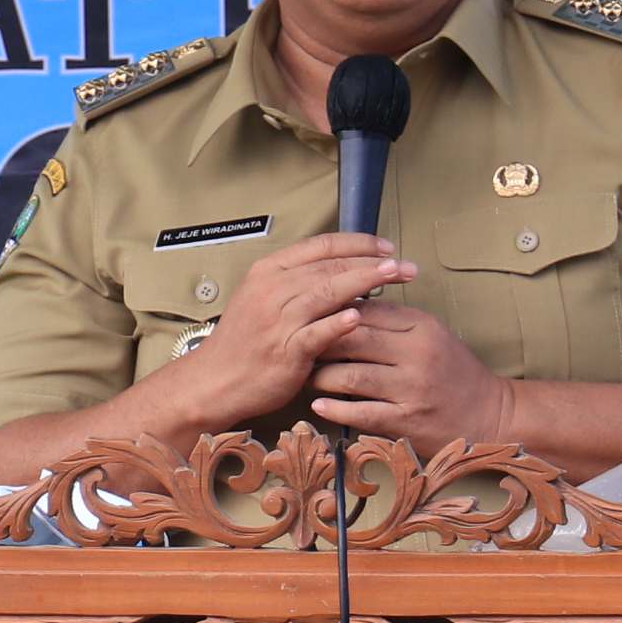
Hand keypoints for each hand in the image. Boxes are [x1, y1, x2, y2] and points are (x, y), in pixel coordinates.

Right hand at [148, 233, 413, 434]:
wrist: (216, 379)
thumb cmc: (245, 341)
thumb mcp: (262, 298)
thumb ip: (298, 282)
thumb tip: (342, 270)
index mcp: (269, 271)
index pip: (321, 246)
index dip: (358, 243)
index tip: (386, 248)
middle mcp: (273, 289)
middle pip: (330, 266)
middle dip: (372, 262)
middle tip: (404, 264)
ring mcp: (278, 319)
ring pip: (328, 292)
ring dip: (364, 282)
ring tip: (393, 277)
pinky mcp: (285, 350)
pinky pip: (317, 332)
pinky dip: (339, 323)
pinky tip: (360, 316)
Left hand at [307, 301, 519, 454]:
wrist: (491, 415)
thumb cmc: (452, 371)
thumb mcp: (429, 335)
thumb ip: (391, 321)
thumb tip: (342, 303)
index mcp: (421, 326)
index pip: (365, 310)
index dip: (331, 312)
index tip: (308, 317)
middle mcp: (417, 354)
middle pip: (352, 339)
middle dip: (319, 342)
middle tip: (297, 345)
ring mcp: (412, 389)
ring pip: (351, 376)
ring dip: (321, 376)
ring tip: (306, 375)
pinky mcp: (407, 421)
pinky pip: (361, 413)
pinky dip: (335, 409)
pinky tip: (318, 405)